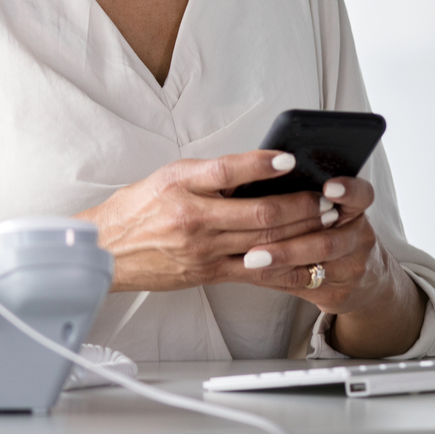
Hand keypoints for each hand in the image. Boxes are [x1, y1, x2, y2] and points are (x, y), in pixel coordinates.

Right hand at [79, 151, 335, 293]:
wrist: (108, 250)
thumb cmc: (139, 208)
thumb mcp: (169, 176)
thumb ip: (211, 173)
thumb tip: (258, 167)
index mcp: (182, 185)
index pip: (228, 171)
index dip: (262, 164)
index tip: (290, 159)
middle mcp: (194, 219)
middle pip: (259, 213)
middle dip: (300, 206)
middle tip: (327, 198)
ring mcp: (203, 251)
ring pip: (264, 244)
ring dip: (302, 234)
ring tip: (327, 223)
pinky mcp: (209, 274)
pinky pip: (256, 273)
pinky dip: (286, 267)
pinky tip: (307, 261)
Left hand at [235, 176, 423, 356]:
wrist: (362, 279)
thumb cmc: (333, 231)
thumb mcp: (332, 209)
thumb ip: (307, 197)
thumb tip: (264, 178)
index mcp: (357, 210)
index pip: (361, 196)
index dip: (348, 191)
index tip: (328, 187)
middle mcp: (359, 240)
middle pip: (327, 243)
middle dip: (289, 246)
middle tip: (256, 246)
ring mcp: (351, 270)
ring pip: (311, 270)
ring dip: (276, 265)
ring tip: (249, 261)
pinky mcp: (338, 294)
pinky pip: (300, 286)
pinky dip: (274, 278)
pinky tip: (252, 273)